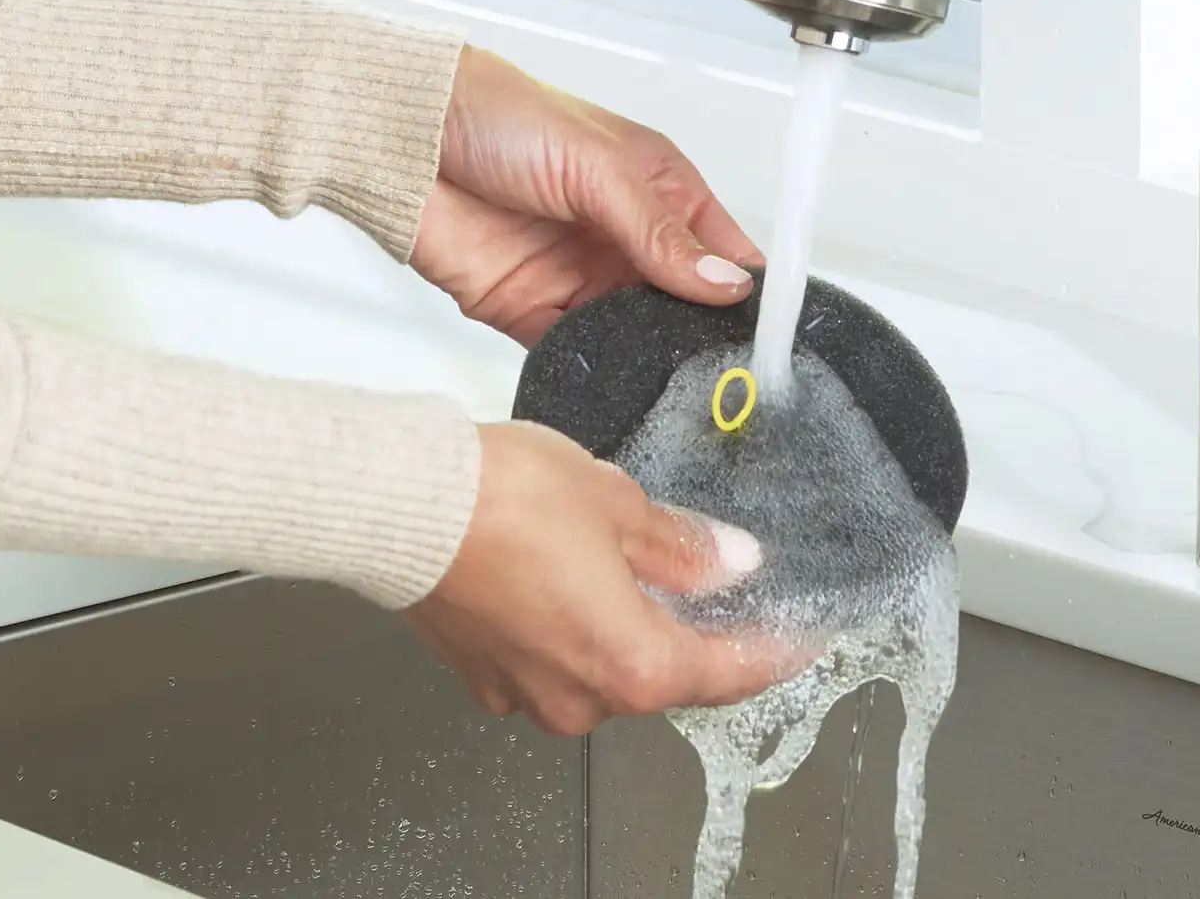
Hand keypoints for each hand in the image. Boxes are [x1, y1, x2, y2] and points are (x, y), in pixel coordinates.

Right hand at [405, 420, 801, 735]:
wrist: (399, 503)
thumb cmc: (500, 500)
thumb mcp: (619, 504)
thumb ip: (681, 546)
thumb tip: (729, 562)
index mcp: (633, 664)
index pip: (730, 673)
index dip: (773, 651)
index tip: (800, 637)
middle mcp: (581, 698)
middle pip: (664, 676)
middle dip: (693, 631)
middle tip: (717, 583)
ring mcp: (526, 693)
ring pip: (602, 668)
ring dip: (625, 625)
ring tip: (631, 562)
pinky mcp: (482, 676)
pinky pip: (549, 660)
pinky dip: (570, 627)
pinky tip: (570, 575)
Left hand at [411, 46, 762, 345]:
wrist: (403, 135)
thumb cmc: (500, 115)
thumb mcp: (599, 166)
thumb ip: (660, 233)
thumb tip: (727, 284)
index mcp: (658, 190)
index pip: (723, 250)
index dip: (748, 290)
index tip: (771, 332)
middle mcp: (625, 239)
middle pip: (685, 304)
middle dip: (705, 336)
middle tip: (731, 373)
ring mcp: (581, 279)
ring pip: (637, 335)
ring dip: (654, 356)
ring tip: (680, 381)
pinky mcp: (533, 313)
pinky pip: (579, 352)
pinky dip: (599, 368)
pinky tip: (618, 377)